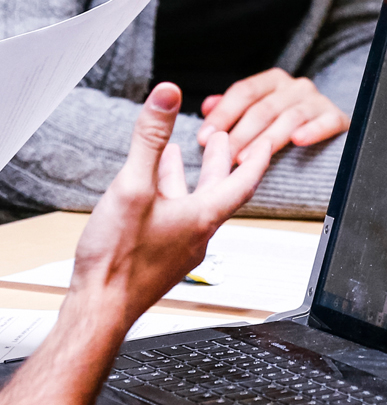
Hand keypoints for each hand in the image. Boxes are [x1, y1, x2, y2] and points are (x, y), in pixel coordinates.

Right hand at [70, 82, 270, 329]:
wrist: (102, 307)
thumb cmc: (119, 260)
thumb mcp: (133, 186)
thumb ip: (150, 139)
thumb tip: (167, 96)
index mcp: (202, 217)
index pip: (244, 182)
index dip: (257, 158)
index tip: (266, 142)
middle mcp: (197, 233)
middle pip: (219, 190)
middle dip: (222, 160)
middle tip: (222, 138)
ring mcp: (180, 246)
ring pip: (192, 202)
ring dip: (189, 175)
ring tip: (179, 152)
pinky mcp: (162, 255)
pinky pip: (174, 217)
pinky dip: (169, 194)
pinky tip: (150, 187)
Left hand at [197, 68, 349, 162]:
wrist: (329, 130)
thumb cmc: (286, 126)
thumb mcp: (258, 114)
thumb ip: (233, 110)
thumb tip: (206, 106)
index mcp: (272, 82)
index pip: (243, 93)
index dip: (222, 115)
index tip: (204, 137)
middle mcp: (295, 87)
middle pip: (263, 109)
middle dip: (240, 134)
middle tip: (224, 156)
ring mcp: (317, 102)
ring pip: (289, 118)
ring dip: (267, 139)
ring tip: (249, 159)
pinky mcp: (338, 118)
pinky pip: (326, 122)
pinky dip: (313, 130)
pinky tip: (299, 140)